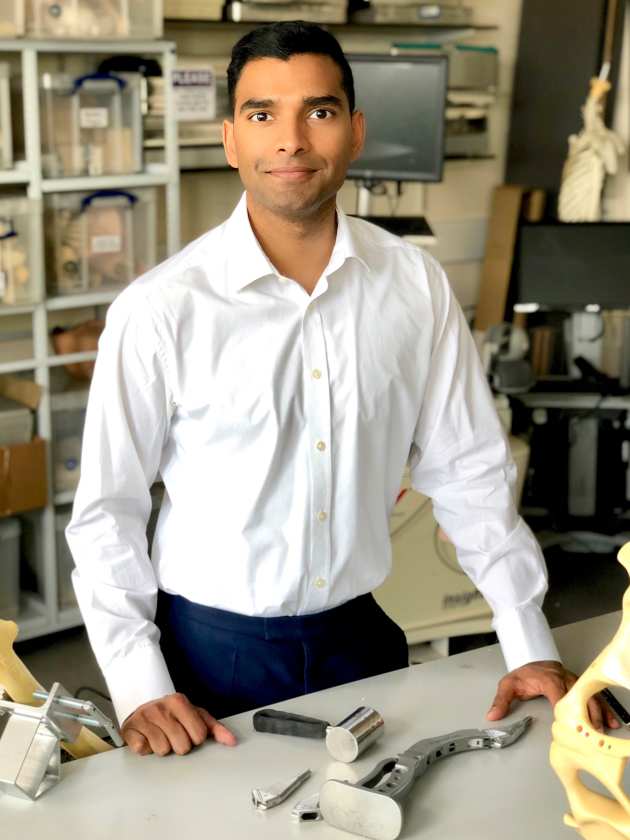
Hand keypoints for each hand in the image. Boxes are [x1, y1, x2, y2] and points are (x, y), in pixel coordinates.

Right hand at [121, 692, 237, 755]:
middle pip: (182, 746)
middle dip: (179, 745)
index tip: (188, 731)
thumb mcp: (195, 716)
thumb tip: (232, 741)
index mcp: (179, 701)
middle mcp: (161, 707)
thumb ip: (215, 728)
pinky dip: (146, 749)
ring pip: (163, 751)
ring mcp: (144, 718)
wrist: (142, 708)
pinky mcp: (130, 730)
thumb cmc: (173, 715)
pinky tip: (147, 738)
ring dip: (163, 748)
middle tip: (173, 735)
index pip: (199, 735)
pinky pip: (144, 751)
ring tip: (160, 736)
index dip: (195, 738)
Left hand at [486, 660, 619, 731]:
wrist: (532, 658)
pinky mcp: (580, 685)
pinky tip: (612, 720)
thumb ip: (501, 700)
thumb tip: (492, 716)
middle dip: (586, 714)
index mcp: (548, 680)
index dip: (564, 708)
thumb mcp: (508, 684)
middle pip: (579, 696)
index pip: (558, 694)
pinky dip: (604, 708)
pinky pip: (595, 696)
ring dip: (599, 713)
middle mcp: (565, 680)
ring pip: (590, 696)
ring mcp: (574, 682)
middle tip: (591, 733)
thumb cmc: (523, 674)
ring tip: (605, 730)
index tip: (568, 724)